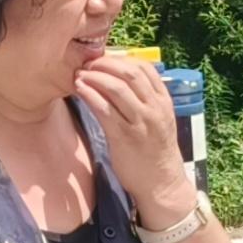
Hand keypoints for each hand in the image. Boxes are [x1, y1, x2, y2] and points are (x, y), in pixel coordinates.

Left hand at [74, 53, 201, 230]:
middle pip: (129, 72)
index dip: (121, 57)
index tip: (104, 58)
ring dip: (94, 76)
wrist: (162, 184)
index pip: (145, 67)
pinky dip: (90, 95)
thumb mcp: (159, 121)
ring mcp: (140, 122)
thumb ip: (146, 101)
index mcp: (163, 102)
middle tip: (87, 63)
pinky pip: (105, 109)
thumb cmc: (156, 152)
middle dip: (105, 63)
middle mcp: (154, 108)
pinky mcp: (124, 137)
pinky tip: (79, 90)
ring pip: (117, 87)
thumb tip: (121, 82)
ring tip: (79, 74)